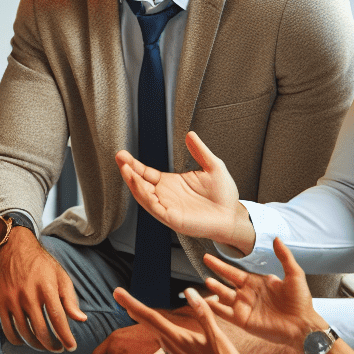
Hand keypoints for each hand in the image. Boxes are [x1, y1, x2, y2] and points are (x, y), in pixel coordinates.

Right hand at [0, 230, 85, 351]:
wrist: (12, 248)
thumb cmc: (39, 262)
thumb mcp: (60, 276)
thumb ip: (70, 299)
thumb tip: (81, 319)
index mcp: (46, 287)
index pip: (58, 319)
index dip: (66, 337)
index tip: (71, 346)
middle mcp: (28, 295)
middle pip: (41, 330)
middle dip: (52, 345)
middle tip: (59, 348)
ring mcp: (13, 300)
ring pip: (25, 333)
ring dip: (37, 345)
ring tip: (45, 345)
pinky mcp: (1, 302)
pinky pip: (8, 329)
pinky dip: (17, 340)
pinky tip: (26, 340)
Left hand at [114, 285, 252, 353]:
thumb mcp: (216, 334)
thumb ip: (202, 312)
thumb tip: (189, 292)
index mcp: (176, 338)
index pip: (149, 317)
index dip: (132, 303)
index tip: (117, 293)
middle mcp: (170, 346)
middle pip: (146, 323)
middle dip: (131, 307)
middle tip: (117, 294)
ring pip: (153, 332)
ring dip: (142, 319)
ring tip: (131, 307)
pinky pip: (162, 341)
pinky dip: (155, 330)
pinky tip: (157, 328)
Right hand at [115, 132, 255, 251]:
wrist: (233, 215)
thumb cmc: (223, 196)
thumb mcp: (213, 166)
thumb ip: (200, 151)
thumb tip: (190, 135)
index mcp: (170, 183)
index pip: (145, 173)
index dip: (134, 164)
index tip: (123, 155)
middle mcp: (165, 195)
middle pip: (139, 183)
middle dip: (128, 171)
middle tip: (120, 158)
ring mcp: (166, 207)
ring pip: (143, 195)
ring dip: (133, 182)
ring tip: (126, 169)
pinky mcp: (171, 218)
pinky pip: (153, 207)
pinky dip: (145, 196)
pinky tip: (141, 185)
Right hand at [200, 238, 328, 353]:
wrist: (303, 325)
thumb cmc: (301, 301)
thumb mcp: (294, 275)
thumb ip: (284, 257)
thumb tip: (276, 238)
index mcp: (256, 283)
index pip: (233, 272)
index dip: (221, 265)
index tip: (208, 257)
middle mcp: (247, 294)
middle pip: (226, 282)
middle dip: (215, 273)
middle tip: (203, 264)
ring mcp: (243, 307)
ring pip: (223, 296)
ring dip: (215, 289)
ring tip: (207, 281)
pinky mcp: (242, 320)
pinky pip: (224, 313)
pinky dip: (214, 308)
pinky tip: (205, 303)